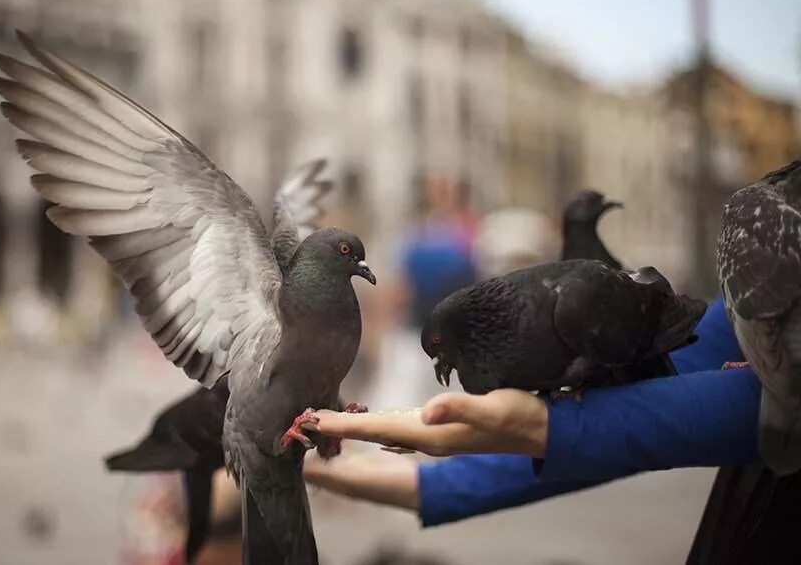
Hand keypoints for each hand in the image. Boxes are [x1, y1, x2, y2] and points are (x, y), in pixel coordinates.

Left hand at [304, 389, 548, 457]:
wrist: (544, 429)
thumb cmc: (520, 415)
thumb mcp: (493, 407)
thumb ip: (460, 407)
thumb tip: (426, 412)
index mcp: (432, 434)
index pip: (376, 429)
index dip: (344, 426)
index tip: (312, 421)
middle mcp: (427, 438)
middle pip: (371, 435)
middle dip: (337, 431)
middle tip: (303, 423)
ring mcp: (433, 436)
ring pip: (381, 434)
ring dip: (352, 430)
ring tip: (324, 424)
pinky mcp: (440, 429)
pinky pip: (396, 430)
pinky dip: (375, 426)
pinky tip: (368, 424)